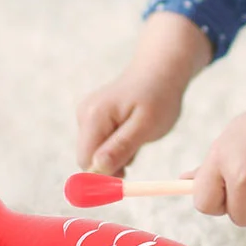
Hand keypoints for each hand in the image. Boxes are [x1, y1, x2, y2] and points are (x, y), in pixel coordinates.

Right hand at [76, 11, 212, 175]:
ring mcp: (87, 114)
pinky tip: (132, 131)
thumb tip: (97, 168)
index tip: (127, 174)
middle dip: (111, 163)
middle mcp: (84, 114)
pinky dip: (117, 145)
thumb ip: (121, 147)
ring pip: (96, 152)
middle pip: (88, 157)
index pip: (86, 161)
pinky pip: (101, 143)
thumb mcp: (146, 126)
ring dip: (117, 154)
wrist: (161, 71)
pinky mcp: (94, 117)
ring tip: (137, 136)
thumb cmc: (158, 97)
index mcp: (94, 116)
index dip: (104, 174)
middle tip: (136, 150)